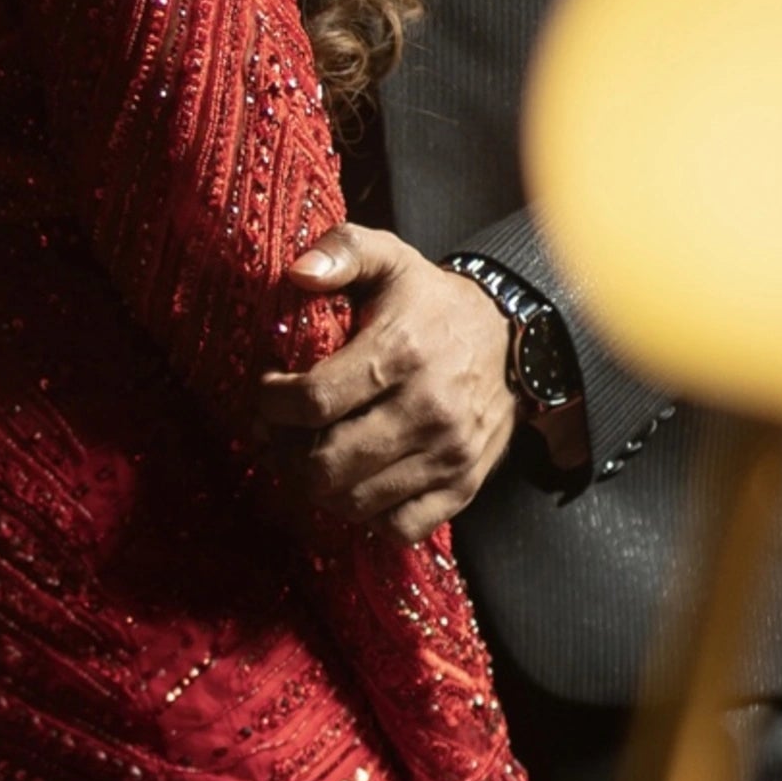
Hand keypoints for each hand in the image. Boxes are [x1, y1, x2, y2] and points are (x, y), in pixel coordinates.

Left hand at [255, 225, 517, 542]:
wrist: (514, 336)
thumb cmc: (431, 302)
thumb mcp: (390, 258)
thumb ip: (342, 251)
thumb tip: (297, 272)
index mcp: (402, 352)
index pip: (313, 401)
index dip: (272, 404)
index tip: (267, 392)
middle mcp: (428, 409)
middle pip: (326, 466)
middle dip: (285, 453)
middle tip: (278, 434)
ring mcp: (449, 454)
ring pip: (354, 503)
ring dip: (317, 487)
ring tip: (309, 455)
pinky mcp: (463, 486)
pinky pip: (400, 529)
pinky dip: (368, 515)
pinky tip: (356, 481)